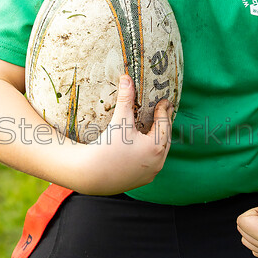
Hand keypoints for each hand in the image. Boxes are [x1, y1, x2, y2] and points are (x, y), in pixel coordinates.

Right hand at [76, 75, 172, 195]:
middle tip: (165, 110)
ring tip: (159, 127)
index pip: (164, 124)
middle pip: (166, 138)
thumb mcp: (119, 121)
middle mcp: (157, 162)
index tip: (164, 101)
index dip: (164, 111)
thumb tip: (126, 77)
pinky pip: (152, 164)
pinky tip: (148, 147)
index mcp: (156, 147)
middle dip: (165, 124)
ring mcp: (151, 173)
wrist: (91, 174)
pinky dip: (152, 153)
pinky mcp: (142, 180)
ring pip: (161, 153)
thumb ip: (126, 99)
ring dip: (160, 139)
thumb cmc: (107, 146)